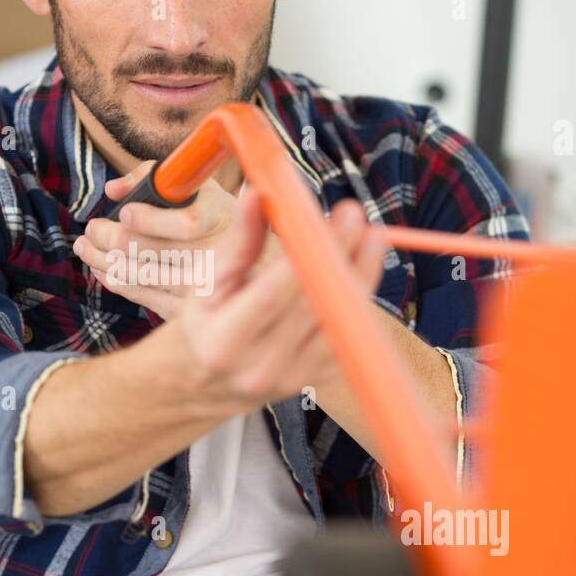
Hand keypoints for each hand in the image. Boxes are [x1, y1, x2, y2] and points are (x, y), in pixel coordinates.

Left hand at [72, 159, 239, 318]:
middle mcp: (213, 257)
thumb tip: (113, 190)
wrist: (256, 267)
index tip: (124, 212)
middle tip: (91, 228)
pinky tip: (100, 268)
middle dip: (110, 239)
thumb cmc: (217, 217)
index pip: (186, 225)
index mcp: (219, 219)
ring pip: (139, 276)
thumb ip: (155, 178)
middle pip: (151, 253)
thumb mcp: (198, 188)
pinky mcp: (187, 310)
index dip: (150, 220)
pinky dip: (114, 281)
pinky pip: (141, 295)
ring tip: (85, 246)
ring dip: (103, 260)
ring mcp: (199, 289)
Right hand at [174, 188, 386, 413]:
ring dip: (362, 276)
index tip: (335, 217)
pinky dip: (360, 301)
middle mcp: (260, 367)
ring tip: (370, 238)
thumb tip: (257, 193)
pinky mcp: (317, 381)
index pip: (273, 295)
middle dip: (343, 257)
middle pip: (314, 307)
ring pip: (341, 323)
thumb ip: (239, 241)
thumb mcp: (208, 282)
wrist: (205, 382)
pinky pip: (350, 339)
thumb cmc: (206, 322)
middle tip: (356, 217)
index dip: (309, 254)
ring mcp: (293, 379)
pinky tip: (361, 270)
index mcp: (224, 341)